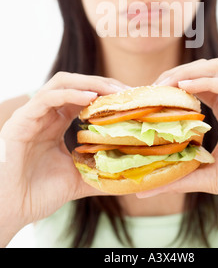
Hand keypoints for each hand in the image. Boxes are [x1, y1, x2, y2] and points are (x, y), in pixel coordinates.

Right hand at [0, 72, 128, 243]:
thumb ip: (99, 171)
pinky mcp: (22, 120)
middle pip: (75, 84)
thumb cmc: (38, 193)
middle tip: (126, 91)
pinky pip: (46, 97)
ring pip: (61, 83)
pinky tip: (90, 97)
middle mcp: (45, 114)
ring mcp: (32, 114)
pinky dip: (70, 93)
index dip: (106, 94)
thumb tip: (129, 175)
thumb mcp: (78, 178)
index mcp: (56, 123)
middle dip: (102, 83)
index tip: (130, 98)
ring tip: (112, 90)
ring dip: (89, 83)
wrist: (10, 210)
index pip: (83, 97)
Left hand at [139, 59, 217, 227]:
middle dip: (177, 72)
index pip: (197, 83)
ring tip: (168, 83)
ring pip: (216, 68)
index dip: (173, 83)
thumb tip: (146, 188)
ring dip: (189, 70)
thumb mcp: (209, 175)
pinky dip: (206, 80)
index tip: (151, 94)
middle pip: (203, 69)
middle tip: (155, 86)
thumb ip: (181, 177)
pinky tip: (186, 87)